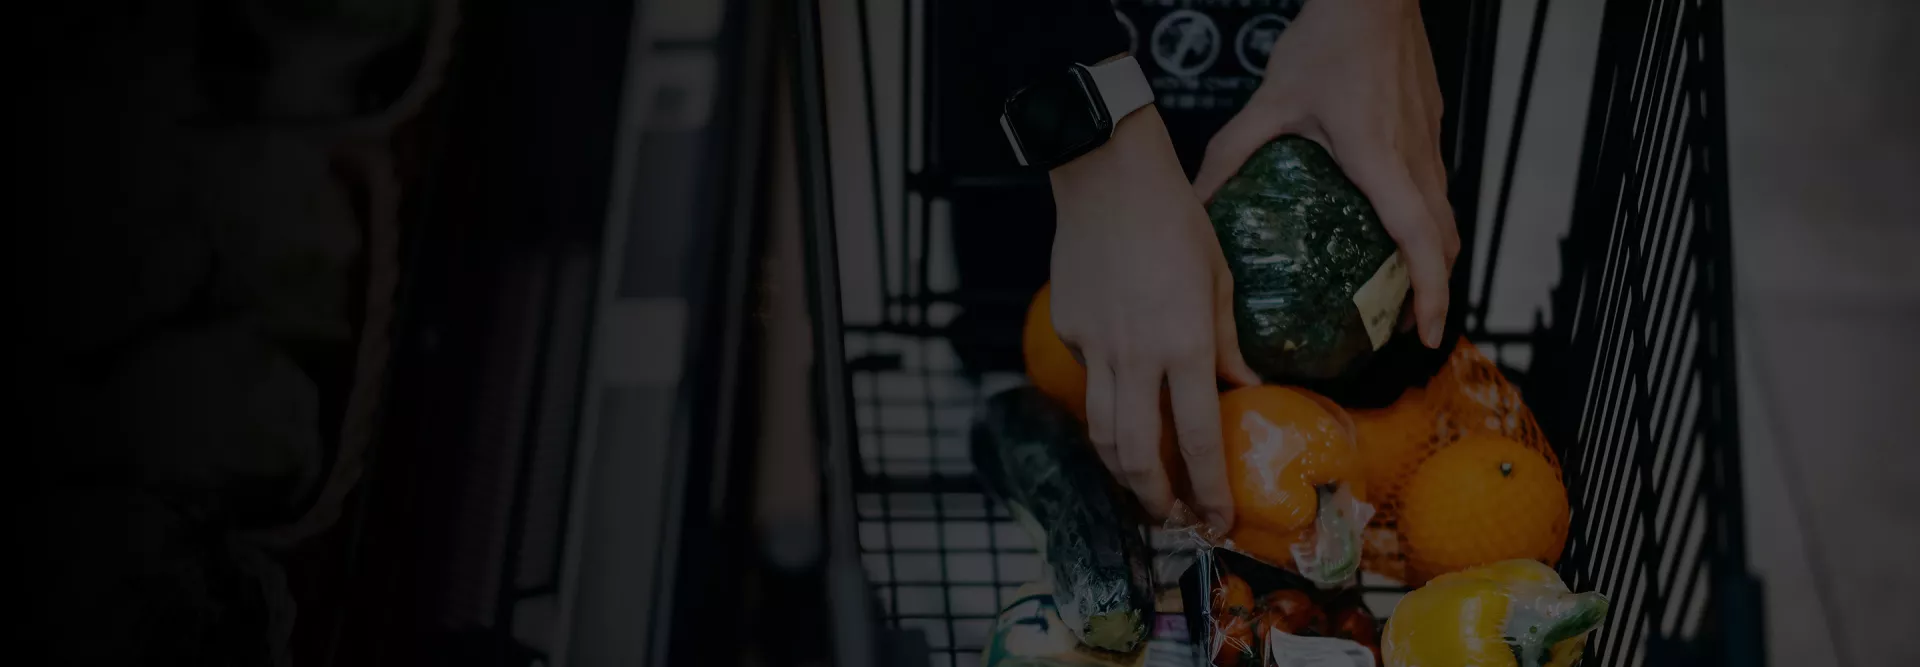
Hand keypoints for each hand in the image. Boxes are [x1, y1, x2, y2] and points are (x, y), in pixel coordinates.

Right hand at [1049, 105, 1260, 529]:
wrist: (1108, 176)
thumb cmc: (1176, 220)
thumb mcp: (1220, 280)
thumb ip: (1227, 342)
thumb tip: (1244, 386)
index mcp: (1184, 344)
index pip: (1198, 439)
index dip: (1208, 489)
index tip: (1216, 519)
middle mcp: (1136, 356)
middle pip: (1136, 454)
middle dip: (1154, 497)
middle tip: (1171, 514)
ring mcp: (1095, 346)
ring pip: (1102, 432)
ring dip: (1122, 469)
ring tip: (1143, 482)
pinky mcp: (1068, 330)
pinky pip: (1090, 380)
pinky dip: (1108, 399)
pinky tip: (1124, 390)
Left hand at [1193, 0, 1458, 346]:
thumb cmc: (1328, 41)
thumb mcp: (1269, 102)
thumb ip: (1232, 155)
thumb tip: (1196, 205)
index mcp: (1381, 160)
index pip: (1421, 240)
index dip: (1430, 295)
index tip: (1426, 336)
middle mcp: (1416, 158)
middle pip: (1444, 241)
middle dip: (1431, 291)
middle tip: (1402, 326)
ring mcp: (1429, 142)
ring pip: (1446, 215)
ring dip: (1432, 257)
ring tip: (1399, 287)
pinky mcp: (1430, 127)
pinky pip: (1437, 187)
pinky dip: (1426, 221)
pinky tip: (1390, 225)